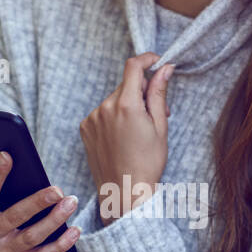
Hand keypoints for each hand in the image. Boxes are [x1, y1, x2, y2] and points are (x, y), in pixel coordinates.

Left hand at [79, 53, 174, 221]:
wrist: (124, 192)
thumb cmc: (147, 164)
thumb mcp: (160, 127)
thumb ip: (159, 94)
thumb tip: (165, 69)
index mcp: (126, 105)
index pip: (134, 66)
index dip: (147, 59)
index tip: (156, 62)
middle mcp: (105, 108)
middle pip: (126, 85)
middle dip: (142, 92)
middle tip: (157, 113)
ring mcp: (92, 118)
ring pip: (114, 99)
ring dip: (127, 106)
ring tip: (138, 131)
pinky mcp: (85, 128)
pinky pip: (102, 112)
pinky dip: (114, 117)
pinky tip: (122, 137)